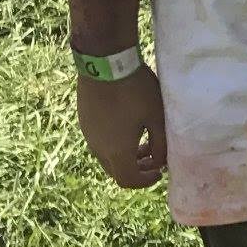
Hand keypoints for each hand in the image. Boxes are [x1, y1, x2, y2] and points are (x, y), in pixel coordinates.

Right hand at [77, 66, 166, 188]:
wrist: (105, 65)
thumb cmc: (136, 91)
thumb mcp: (156, 117)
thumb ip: (161, 143)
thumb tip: (161, 161)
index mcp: (116, 152)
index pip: (128, 180)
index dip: (145, 181)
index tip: (160, 171)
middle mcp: (98, 148)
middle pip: (116, 171)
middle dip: (137, 169)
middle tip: (154, 158)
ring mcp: (88, 134)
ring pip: (108, 156)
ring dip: (127, 155)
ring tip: (145, 141)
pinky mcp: (85, 121)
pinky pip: (101, 142)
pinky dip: (116, 144)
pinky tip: (129, 126)